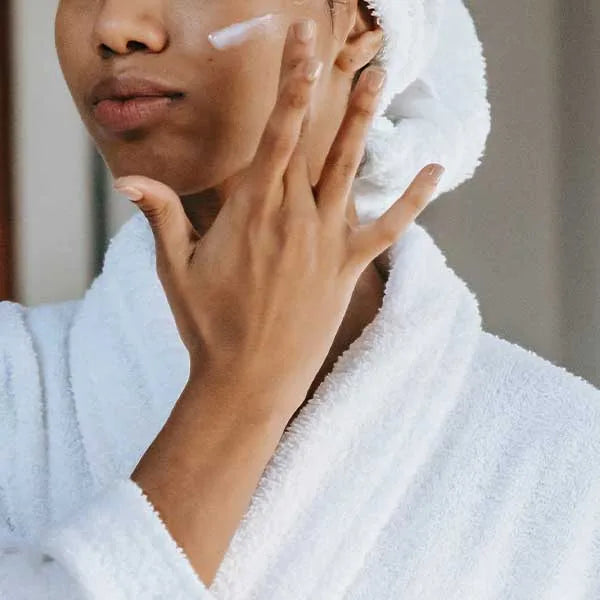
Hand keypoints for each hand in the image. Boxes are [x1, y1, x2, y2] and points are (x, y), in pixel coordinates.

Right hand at [113, 18, 443, 421]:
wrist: (249, 381)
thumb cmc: (209, 327)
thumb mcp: (175, 270)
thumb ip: (161, 217)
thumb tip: (128, 178)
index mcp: (253, 210)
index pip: (275, 132)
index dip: (287, 81)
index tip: (297, 40)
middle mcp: (295, 217)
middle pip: (314, 140)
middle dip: (322, 86)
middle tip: (338, 43)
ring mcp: (326, 242)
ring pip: (350, 170)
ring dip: (364, 123)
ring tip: (378, 79)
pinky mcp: (347, 269)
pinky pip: (387, 228)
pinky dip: (411, 200)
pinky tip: (433, 171)